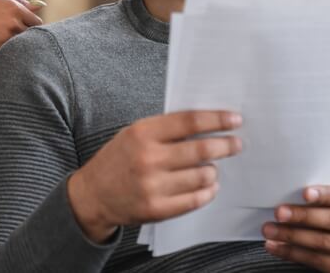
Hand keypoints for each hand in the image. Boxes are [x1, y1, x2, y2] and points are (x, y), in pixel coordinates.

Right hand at [0, 0, 43, 55]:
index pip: (37, 22)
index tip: (25, 32)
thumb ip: (18, 3)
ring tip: (9, 50)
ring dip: (18, 49)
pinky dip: (6, 57)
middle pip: (33, 36)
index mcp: (14, 8)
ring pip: (22, 48)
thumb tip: (39, 5)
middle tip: (18, 43)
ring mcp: (4, 38)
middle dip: (28, 39)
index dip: (32, 28)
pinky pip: (8, 57)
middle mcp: (13, 23)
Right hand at [67, 110, 242, 242]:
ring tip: (212, 168)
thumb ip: (166, 129)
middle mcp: (148, 158)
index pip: (189, 121)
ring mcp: (153, 186)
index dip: (216, 119)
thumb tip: (207, 123)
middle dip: (225, 145)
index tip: (235, 119)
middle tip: (236, 144)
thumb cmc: (119, 159)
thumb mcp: (134, 133)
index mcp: (142, 133)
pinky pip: (195, 199)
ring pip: (202, 176)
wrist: (93, 194)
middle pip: (201, 149)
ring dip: (213, 171)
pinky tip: (208, 186)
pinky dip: (207, 191)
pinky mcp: (157, 209)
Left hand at [263, 186, 329, 272]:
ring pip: (322, 243)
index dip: (326, 195)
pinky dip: (292, 253)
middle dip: (303, 216)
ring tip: (269, 230)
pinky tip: (275, 246)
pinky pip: (316, 260)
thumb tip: (292, 192)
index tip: (304, 193)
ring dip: (291, 236)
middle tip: (279, 212)